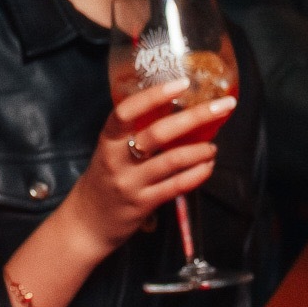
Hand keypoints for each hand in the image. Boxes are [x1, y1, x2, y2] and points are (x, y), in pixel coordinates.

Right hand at [60, 81, 233, 252]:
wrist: (86, 223)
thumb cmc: (103, 180)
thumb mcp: (109, 152)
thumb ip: (132, 133)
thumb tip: (173, 109)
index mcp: (107, 140)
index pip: (126, 111)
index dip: (154, 96)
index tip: (182, 83)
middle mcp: (117, 159)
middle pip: (158, 133)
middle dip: (195, 117)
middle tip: (221, 107)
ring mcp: (131, 183)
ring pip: (172, 161)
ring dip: (199, 150)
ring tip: (212, 146)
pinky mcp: (143, 204)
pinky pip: (176, 186)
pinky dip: (197, 174)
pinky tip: (207, 167)